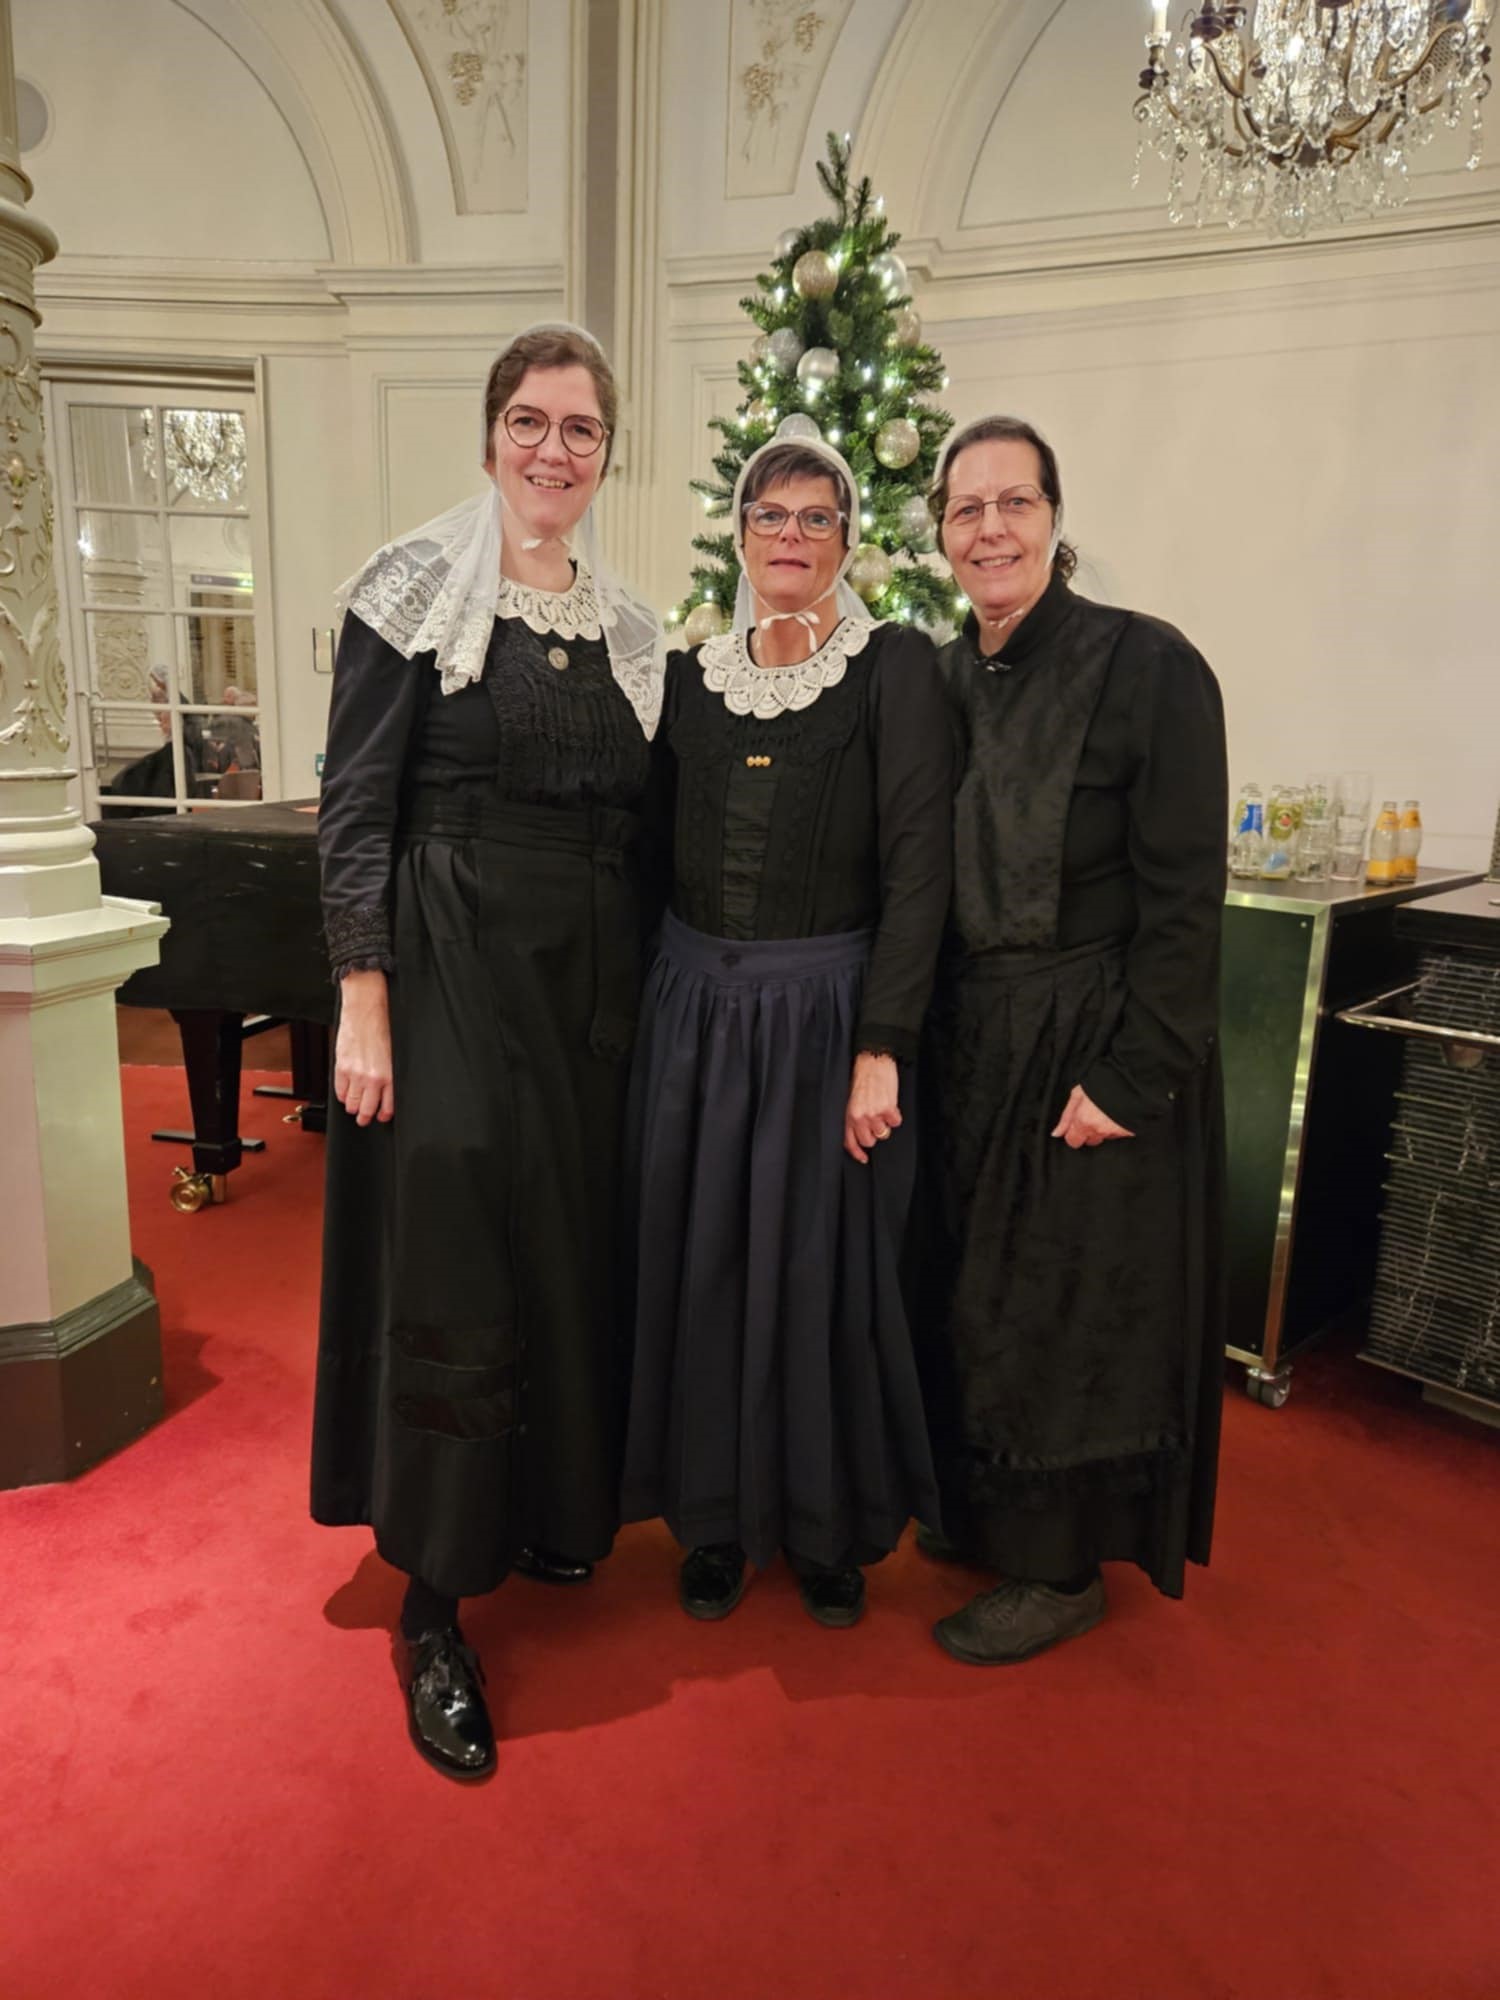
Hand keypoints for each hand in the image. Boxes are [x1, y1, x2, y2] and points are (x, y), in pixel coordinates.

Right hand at [334, 970, 394, 1125]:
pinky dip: (342, 1096)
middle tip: (364, 1119)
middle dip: (365, 1117)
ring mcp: (355, 1074)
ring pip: (351, 1104)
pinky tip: (345, 1095)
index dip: (383, 1115)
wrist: (366, 1009)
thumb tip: (386, 1092)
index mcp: (389, 1075)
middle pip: (367, 1110)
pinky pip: (339, 1091)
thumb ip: (389, 1075)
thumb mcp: (393, 1055)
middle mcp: (372, 1078)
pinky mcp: (341, 1067)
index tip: (381, 1116)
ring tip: (354, 1107)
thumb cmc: (382, 1027)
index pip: (387, 1106)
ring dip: (353, 1108)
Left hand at [845, 1052, 900, 1164]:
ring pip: (883, 1133)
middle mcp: (860, 1117)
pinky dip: (895, 1115)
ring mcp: (874, 1114)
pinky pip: (895, 1122)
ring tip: (882, 1108)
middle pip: (870, 1141)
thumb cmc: (861, 1077)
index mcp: (848, 1114)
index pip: (850, 1142)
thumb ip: (852, 1117)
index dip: (857, 1153)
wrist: (873, 1061)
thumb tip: (859, 1135)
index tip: (863, 1158)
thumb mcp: (849, 1099)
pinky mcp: (888, 1109)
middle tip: (876, 1121)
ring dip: (885, 1123)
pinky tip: (890, 1104)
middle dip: (874, 1133)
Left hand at [1051, 1084, 1132, 1150]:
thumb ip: (1067, 1116)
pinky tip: (1116, 1113)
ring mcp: (1115, 1132)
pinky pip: (1118, 1134)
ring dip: (1103, 1128)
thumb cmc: (1102, 1082)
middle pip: (1089, 1141)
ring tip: (1106, 1111)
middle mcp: (1099, 1130)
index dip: (1073, 1134)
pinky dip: (1116, 1126)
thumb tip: (1057, 1133)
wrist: (1129, 1080)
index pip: (1073, 1141)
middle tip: (1092, 1115)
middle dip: (1088, 1132)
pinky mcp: (1129, 1131)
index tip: (1076, 1126)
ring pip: (1104, 1137)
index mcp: (1084, 1121)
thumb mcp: (1078, 1094)